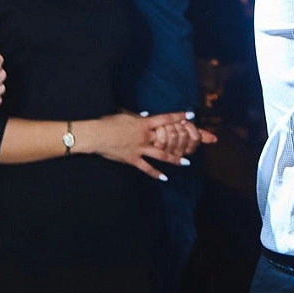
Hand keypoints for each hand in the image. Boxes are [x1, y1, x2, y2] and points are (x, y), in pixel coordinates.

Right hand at [81, 112, 209, 180]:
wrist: (97, 135)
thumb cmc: (109, 122)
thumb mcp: (124, 115)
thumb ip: (136, 117)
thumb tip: (145, 115)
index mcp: (144, 123)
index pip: (165, 119)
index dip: (178, 117)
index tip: (191, 115)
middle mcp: (145, 136)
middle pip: (168, 138)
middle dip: (182, 140)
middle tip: (196, 143)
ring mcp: (140, 148)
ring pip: (161, 154)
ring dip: (175, 159)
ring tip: (186, 163)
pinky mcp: (133, 159)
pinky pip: (147, 168)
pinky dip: (156, 173)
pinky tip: (164, 178)